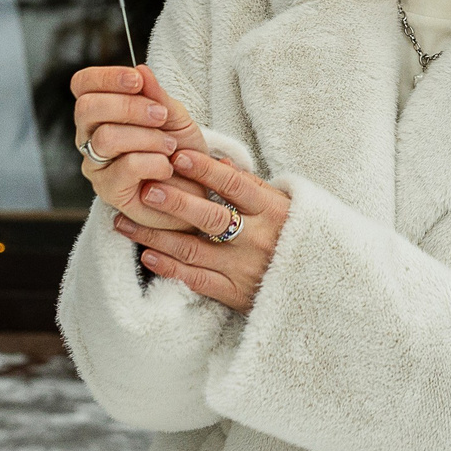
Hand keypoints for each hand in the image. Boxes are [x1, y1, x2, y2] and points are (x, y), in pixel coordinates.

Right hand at [72, 64, 208, 230]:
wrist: (197, 189)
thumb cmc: (182, 150)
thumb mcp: (175, 116)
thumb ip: (156, 95)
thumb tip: (141, 70)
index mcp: (101, 113)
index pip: (83, 85)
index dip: (106, 77)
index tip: (137, 80)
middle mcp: (90, 138)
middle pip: (87, 108)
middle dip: (129, 107)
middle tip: (161, 116)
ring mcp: (96, 166)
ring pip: (106, 138)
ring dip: (147, 137)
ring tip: (170, 146)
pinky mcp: (109, 191)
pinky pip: (126, 167)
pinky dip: (154, 163)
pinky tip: (166, 168)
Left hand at [112, 150, 290, 311]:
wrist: (325, 289)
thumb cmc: (299, 238)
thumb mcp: (286, 206)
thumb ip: (253, 187)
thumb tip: (220, 163)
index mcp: (273, 212)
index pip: (235, 185)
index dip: (206, 170)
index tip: (178, 156)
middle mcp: (258, 239)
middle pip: (210, 217)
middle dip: (175, 202)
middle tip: (145, 189)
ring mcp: (245, 269)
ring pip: (193, 250)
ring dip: (156, 235)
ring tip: (125, 222)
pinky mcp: (237, 294)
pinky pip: (197, 280)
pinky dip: (171, 268)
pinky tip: (148, 256)